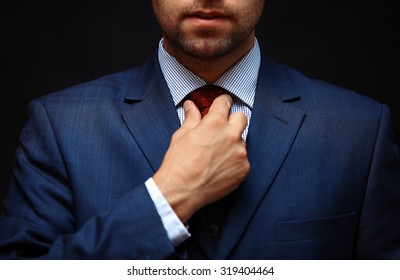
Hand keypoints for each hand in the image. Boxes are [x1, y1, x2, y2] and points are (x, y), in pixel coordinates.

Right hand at [153, 94, 249, 222]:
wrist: (181, 191)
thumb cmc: (178, 164)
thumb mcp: (181, 136)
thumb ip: (191, 118)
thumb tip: (191, 106)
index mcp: (215, 123)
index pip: (225, 102)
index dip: (222, 103)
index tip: (222, 105)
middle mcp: (231, 136)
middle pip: (241, 118)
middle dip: (232, 120)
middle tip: (221, 130)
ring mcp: (240, 153)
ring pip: (242, 141)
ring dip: (233, 144)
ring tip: (216, 155)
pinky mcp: (244, 169)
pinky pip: (243, 160)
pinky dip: (234, 162)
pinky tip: (220, 168)